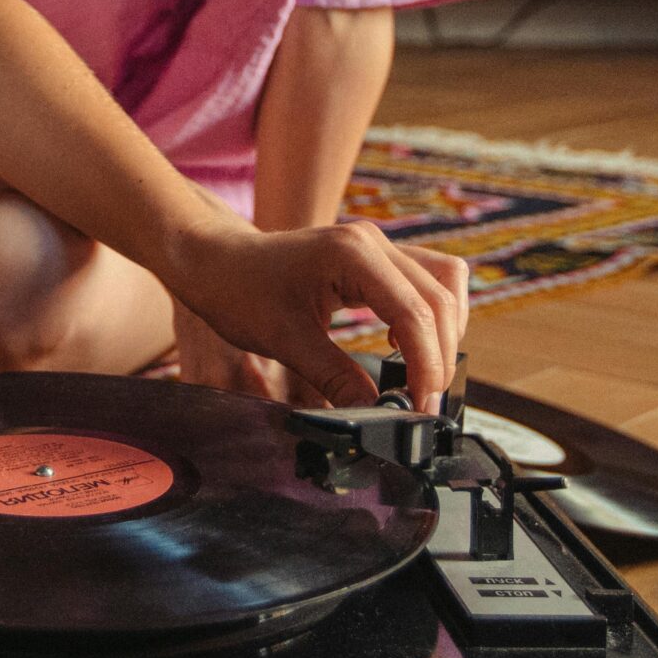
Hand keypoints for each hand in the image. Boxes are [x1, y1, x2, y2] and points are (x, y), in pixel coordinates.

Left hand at [163, 220, 468, 411]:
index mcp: (352, 254)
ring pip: (443, 285)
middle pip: (440, 300)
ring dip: (443, 333)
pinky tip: (404, 348)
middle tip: (422, 405)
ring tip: (421, 378)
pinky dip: (429, 316)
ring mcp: (377, 244)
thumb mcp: (286, 342)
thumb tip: (378, 416)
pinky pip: (426, 280)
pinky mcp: (375, 256)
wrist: (214, 261)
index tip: (420, 409)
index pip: (415, 313)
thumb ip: (336, 379)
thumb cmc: (239, 291)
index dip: (427, 366)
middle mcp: (372, 241)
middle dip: (440, 356)